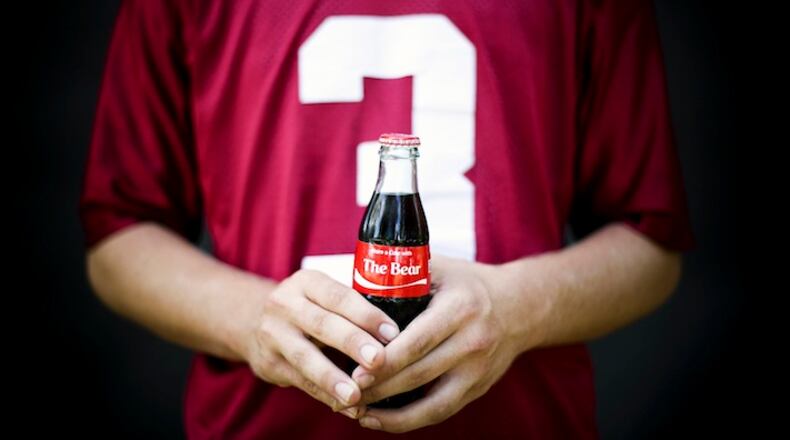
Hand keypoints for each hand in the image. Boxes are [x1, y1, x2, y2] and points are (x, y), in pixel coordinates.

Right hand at [243, 269, 400, 417]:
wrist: (256, 322)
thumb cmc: (311, 309)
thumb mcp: (324, 296)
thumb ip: (354, 309)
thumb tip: (403, 334)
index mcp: (307, 282)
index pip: (340, 296)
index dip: (367, 315)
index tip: (393, 332)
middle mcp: (285, 303)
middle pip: (323, 324)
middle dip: (353, 343)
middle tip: (379, 360)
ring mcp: (272, 333)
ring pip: (305, 357)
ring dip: (333, 378)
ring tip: (356, 395)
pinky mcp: (268, 363)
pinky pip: (300, 382)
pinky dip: (326, 396)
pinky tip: (348, 408)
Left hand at [351, 256, 547, 431]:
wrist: (520, 307)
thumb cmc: (467, 284)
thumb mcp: (440, 268)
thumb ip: (403, 275)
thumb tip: (353, 281)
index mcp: (460, 308)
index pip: (417, 340)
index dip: (384, 359)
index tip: (354, 369)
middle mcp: (473, 341)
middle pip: (419, 373)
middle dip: (380, 387)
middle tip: (346, 391)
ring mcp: (478, 370)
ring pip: (431, 402)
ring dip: (391, 412)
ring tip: (357, 411)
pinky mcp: (478, 389)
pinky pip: (441, 411)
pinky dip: (409, 421)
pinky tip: (380, 420)